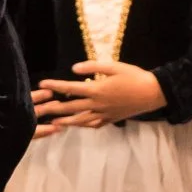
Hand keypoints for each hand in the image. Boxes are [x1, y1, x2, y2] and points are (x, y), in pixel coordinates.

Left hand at [40, 61, 166, 128]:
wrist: (153, 93)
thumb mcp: (114, 66)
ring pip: (80, 120)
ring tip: (53, 122)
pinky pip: (94, 124)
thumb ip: (93, 66)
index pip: (70, 88)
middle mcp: (97, 104)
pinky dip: (83, 125)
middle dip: (53, 109)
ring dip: (65, 121)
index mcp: (97, 89)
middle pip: (70, 108)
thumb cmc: (134, 76)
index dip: (55, 85)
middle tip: (39, 110)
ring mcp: (104, 114)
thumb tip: (74, 69)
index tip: (42, 84)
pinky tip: (77, 124)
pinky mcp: (111, 119)